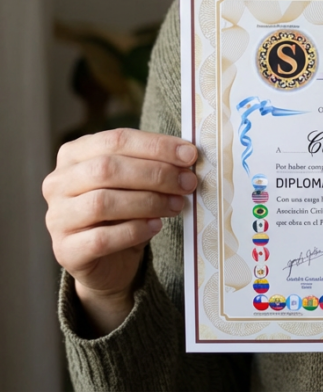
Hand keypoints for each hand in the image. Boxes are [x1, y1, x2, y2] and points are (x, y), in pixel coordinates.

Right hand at [42, 128, 197, 335]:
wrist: (109, 259)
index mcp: (75, 153)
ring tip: (177, 205)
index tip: (190, 155)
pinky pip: (101, 239)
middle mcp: (58, 182)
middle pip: (108, 169)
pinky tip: (155, 227)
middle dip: (156, 174)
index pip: (117, 139)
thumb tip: (188, 157)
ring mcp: (57, 217)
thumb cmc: (124, 208)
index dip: (157, 145)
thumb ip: (153, 163)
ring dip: (149, 202)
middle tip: (188, 183)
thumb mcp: (136, 179)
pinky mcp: (65, 251)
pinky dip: (134, 231)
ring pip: (102, 203)